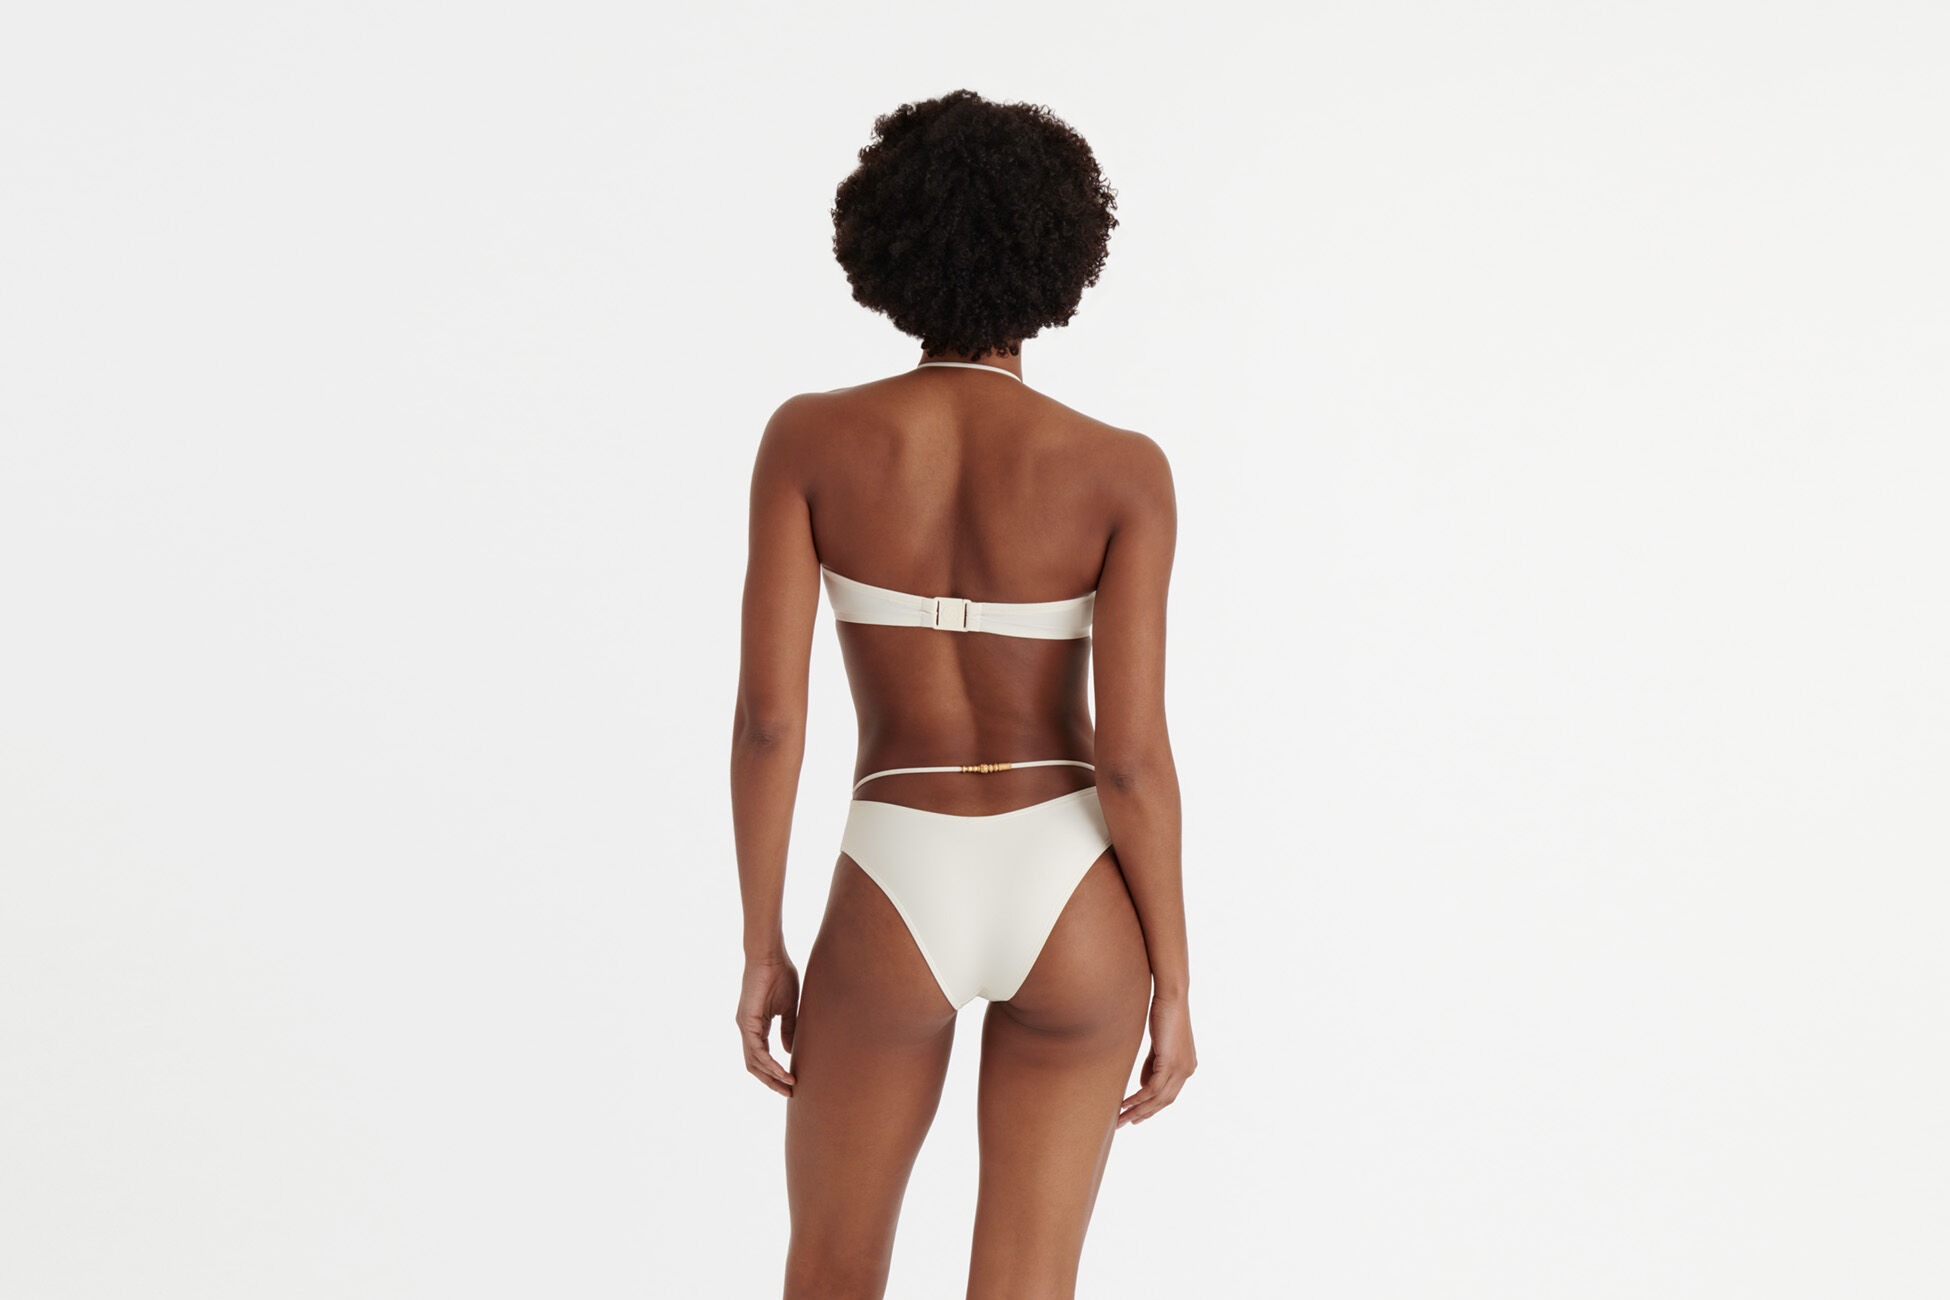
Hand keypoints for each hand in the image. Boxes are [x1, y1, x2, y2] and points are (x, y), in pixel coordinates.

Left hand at [737, 955, 799, 1097]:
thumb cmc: (780, 974)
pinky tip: (782, 1071)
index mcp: (755, 1025)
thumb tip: (788, 1051)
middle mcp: (746, 1029)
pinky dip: (769, 1063)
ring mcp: (744, 1026)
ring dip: (771, 1076)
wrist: (770, 955)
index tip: (793, 1082)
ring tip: (789, 1085)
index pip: (762, 1056)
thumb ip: (788, 1029)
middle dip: (772, 1081)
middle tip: (790, 1092)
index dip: (775, 1071)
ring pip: (754, 1062)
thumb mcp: (788, 1007)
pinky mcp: (746, 1022)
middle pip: (755, 1065)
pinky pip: (756, 1051)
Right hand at [1117, 992, 1195, 1127]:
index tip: (1136, 1117)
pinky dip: (1138, 1098)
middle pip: (1164, 1101)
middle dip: (1144, 1114)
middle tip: (1125, 1123)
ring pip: (1158, 1099)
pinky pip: (1152, 1088)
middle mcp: (1187, 1071)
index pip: (1169, 1095)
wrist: (1171, 997)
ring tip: (1120, 1118)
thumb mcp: (1158, 1045)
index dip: (1152, 1108)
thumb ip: (1153, 1065)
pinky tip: (1125, 1103)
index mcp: (1187, 1067)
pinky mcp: (1170, 1063)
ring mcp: (1181, 1068)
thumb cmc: (1164, 1014)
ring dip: (1138, 1110)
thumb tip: (1143, 1084)